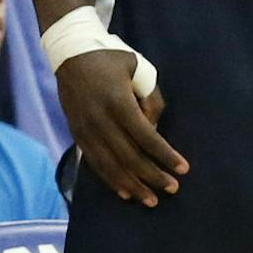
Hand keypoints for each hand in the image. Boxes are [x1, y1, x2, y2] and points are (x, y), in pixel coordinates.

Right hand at [54, 48, 186, 206]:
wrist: (70, 52)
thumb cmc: (109, 57)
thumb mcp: (137, 68)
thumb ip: (150, 98)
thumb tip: (154, 129)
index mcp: (118, 101)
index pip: (147, 137)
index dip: (165, 156)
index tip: (183, 169)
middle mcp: (101, 119)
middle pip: (130, 157)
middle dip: (153, 176)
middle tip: (173, 188)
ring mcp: (86, 129)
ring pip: (111, 166)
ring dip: (133, 185)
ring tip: (151, 200)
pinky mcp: (77, 134)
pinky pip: (95, 163)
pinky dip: (111, 179)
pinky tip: (125, 192)